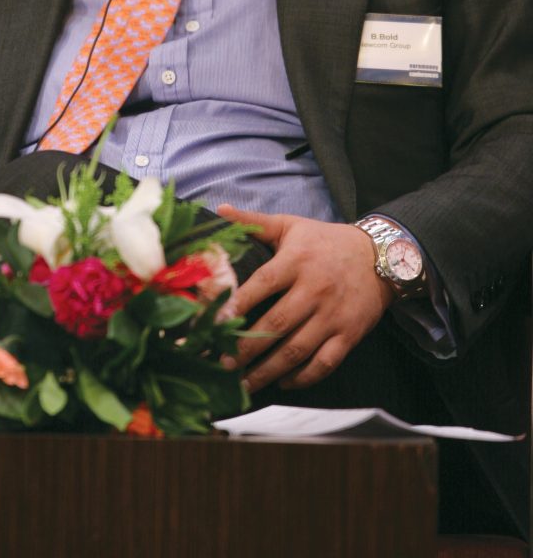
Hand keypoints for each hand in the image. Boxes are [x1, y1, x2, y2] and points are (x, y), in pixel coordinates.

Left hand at [218, 206, 392, 391]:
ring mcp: (333, 315)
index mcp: (297, 261)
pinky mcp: (349, 334)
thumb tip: (219, 209)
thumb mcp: (290, 225)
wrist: (379, 256)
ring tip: (244, 385)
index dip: (239, 302)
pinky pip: (324, 363)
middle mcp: (315, 289)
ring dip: (268, 371)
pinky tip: (282, 384)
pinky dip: (303, 378)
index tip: (215, 321)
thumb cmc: (324, 241)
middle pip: (277, 323)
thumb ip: (253, 222)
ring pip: (297, 350)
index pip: (263, 283)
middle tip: (222, 363)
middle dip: (247, 347)